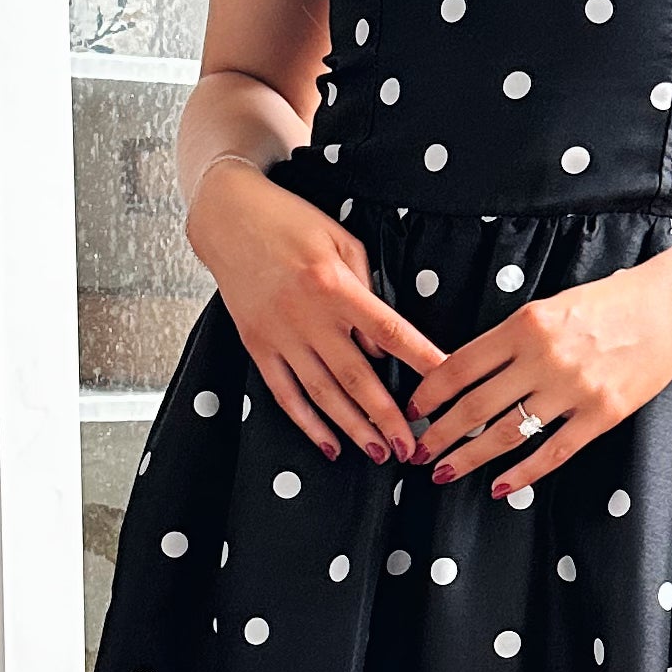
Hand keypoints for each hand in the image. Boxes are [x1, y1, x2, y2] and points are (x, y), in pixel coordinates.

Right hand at [186, 157, 444, 462]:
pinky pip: (284, 393)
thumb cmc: (291, 222)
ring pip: (322, 393)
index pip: (389, 330)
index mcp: (334, 285)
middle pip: (356, 376)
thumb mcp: (341, 238)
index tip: (445, 385)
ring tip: (379, 453)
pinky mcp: (256, 345)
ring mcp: (279, 334)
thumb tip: (380, 343)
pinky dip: (307, 423)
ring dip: (352, 428)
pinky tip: (329, 445)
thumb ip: (367, 287)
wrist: (227, 217)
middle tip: (410, 447)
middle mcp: (306, 315)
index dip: (420, 360)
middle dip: (386, 417)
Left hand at [410, 250, 671, 494]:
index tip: (412, 410)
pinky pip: (554, 452)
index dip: (430, 393)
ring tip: (444, 472)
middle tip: (417, 451)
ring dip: (470, 458)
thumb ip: (511, 339)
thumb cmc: (608, 302)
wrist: (670, 308)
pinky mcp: (602, 414)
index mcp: (526, 324)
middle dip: (440, 433)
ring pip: (508, 433)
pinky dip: (523, 474)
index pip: (461, 365)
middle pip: (476, 405)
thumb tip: (467, 375)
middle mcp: (545, 357)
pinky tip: (499, 487)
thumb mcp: (550, 306)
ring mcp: (574, 389)